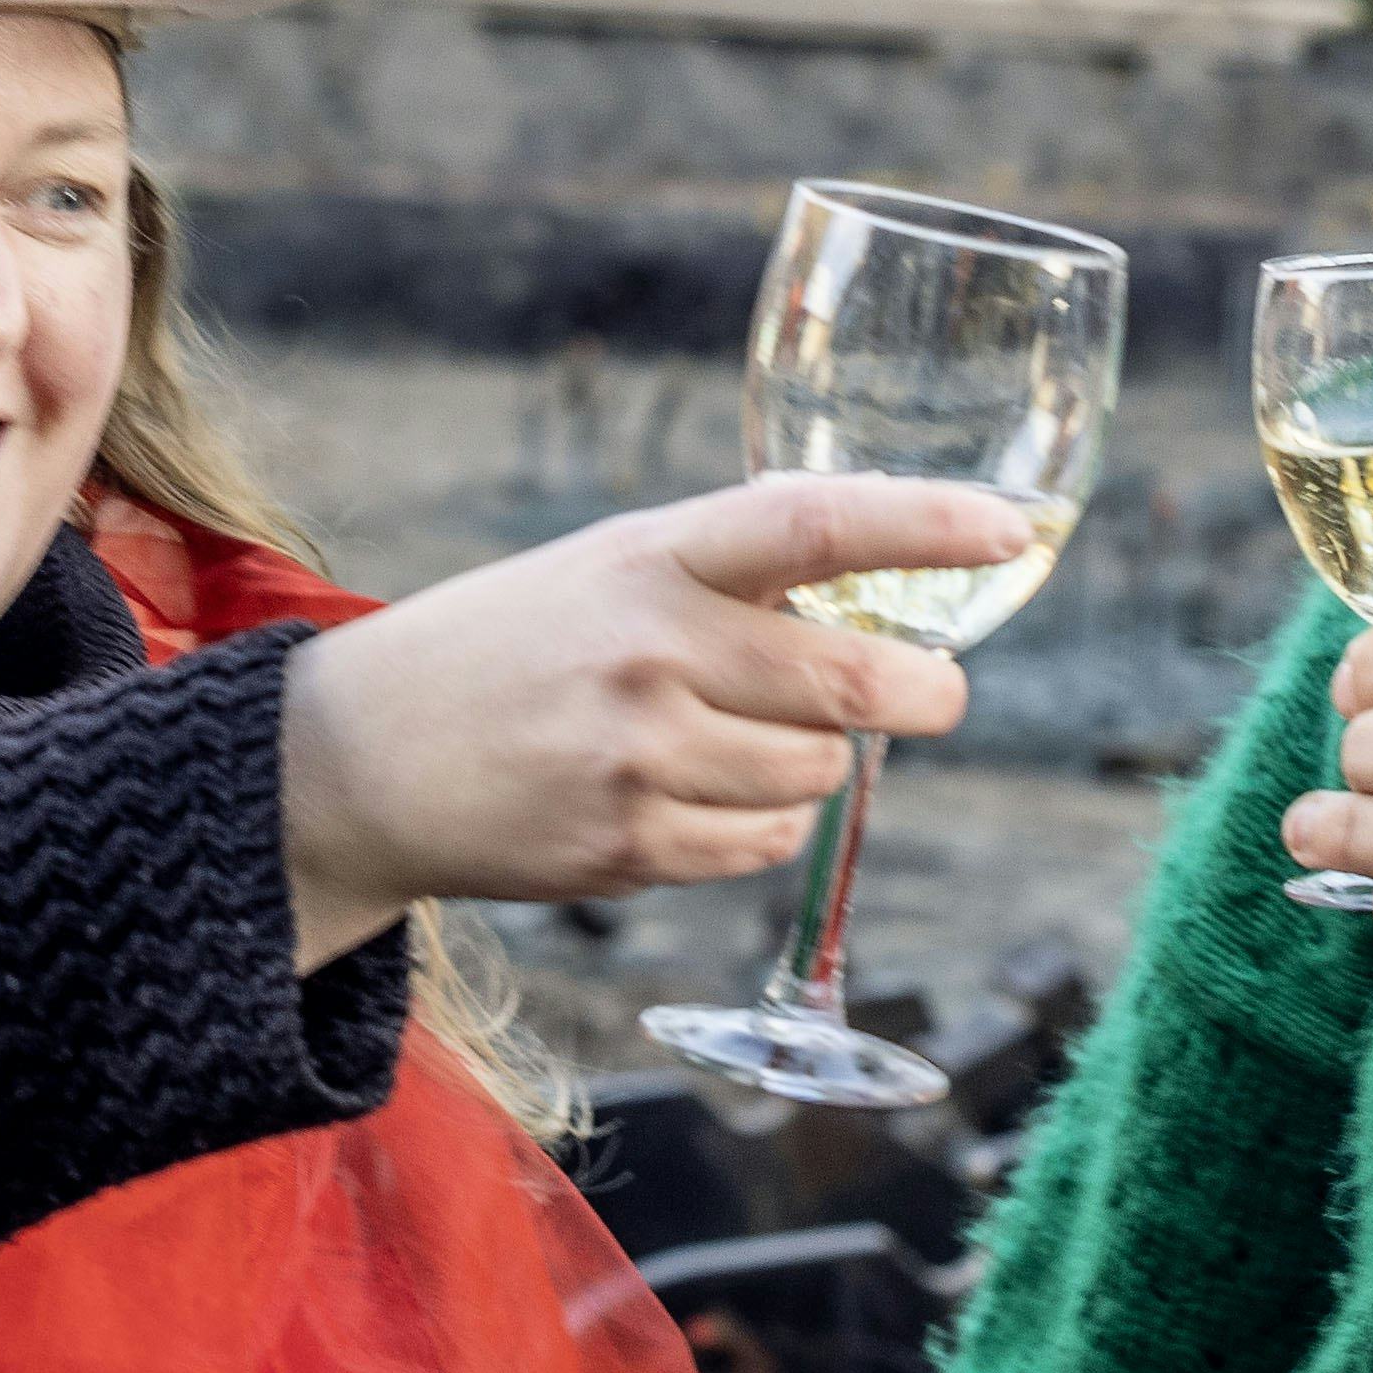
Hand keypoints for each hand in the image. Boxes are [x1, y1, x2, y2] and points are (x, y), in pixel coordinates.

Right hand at [273, 475, 1008, 964]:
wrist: (359, 758)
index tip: (1012, 529)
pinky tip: (704, 796)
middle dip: (927, 691)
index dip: (926, 525)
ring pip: (821, 775)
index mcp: (651, 558)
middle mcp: (651, 653)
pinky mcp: (628, 848)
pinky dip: (768, 826)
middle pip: (855, 683)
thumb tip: (883, 582)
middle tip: (939, 688)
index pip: (813, 524)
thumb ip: (733, 572)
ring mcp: (640, 759)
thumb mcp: (608, 568)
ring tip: (750, 741)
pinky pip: (767, 846)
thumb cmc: (508, 647)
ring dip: (820, 764)